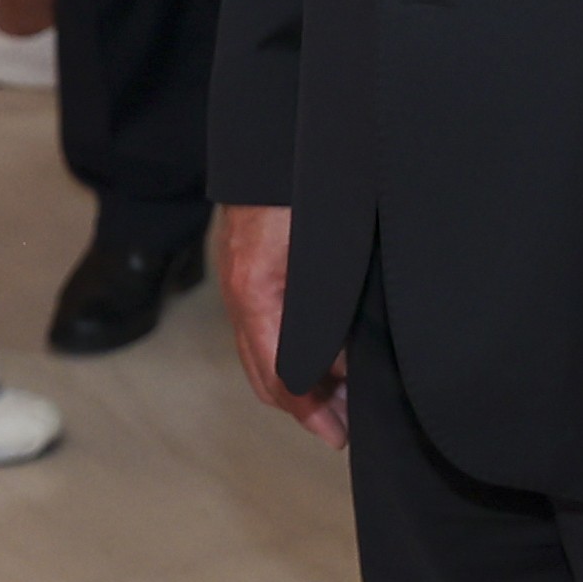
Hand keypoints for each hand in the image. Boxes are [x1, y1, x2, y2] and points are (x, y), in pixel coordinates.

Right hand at [215, 203, 342, 447]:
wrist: (271, 149)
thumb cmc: (303, 191)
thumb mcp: (323, 253)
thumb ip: (324, 312)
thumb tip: (341, 362)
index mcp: (258, 295)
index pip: (279, 375)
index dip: (310, 410)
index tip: (339, 432)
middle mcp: (243, 297)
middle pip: (265, 377)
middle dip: (304, 409)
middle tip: (342, 432)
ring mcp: (240, 286)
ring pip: (260, 358)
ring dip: (296, 387)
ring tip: (337, 404)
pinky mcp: (247, 276)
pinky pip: (259, 334)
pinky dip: (286, 357)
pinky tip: (320, 359)